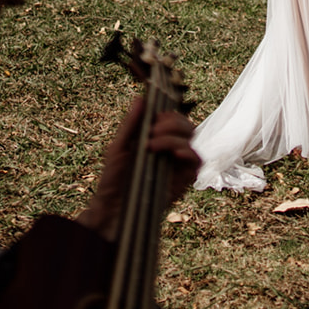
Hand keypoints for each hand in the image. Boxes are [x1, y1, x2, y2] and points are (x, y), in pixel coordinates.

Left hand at [79, 99, 200, 239]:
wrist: (111, 210)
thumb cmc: (113, 180)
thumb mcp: (118, 147)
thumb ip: (130, 124)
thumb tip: (140, 98)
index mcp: (157, 140)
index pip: (173, 118)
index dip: (167, 113)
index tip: (153, 118)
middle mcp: (170, 150)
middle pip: (186, 125)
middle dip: (172, 122)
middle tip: (152, 131)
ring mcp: (178, 164)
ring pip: (192, 139)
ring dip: (173, 137)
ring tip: (151, 145)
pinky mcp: (184, 180)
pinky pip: (197, 160)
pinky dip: (188, 152)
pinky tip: (174, 153)